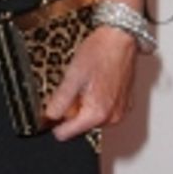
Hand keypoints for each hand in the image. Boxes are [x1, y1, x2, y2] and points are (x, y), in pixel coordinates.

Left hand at [43, 25, 136, 142]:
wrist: (120, 39)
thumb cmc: (100, 53)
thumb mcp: (72, 76)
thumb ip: (59, 101)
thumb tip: (48, 117)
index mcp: (96, 114)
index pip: (65, 134)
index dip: (55, 120)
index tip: (55, 106)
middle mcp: (111, 118)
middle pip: (79, 125)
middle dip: (72, 108)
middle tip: (76, 86)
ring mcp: (119, 112)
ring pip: (90, 117)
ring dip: (84, 103)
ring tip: (88, 82)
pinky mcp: (124, 105)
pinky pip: (102, 110)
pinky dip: (96, 99)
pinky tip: (97, 82)